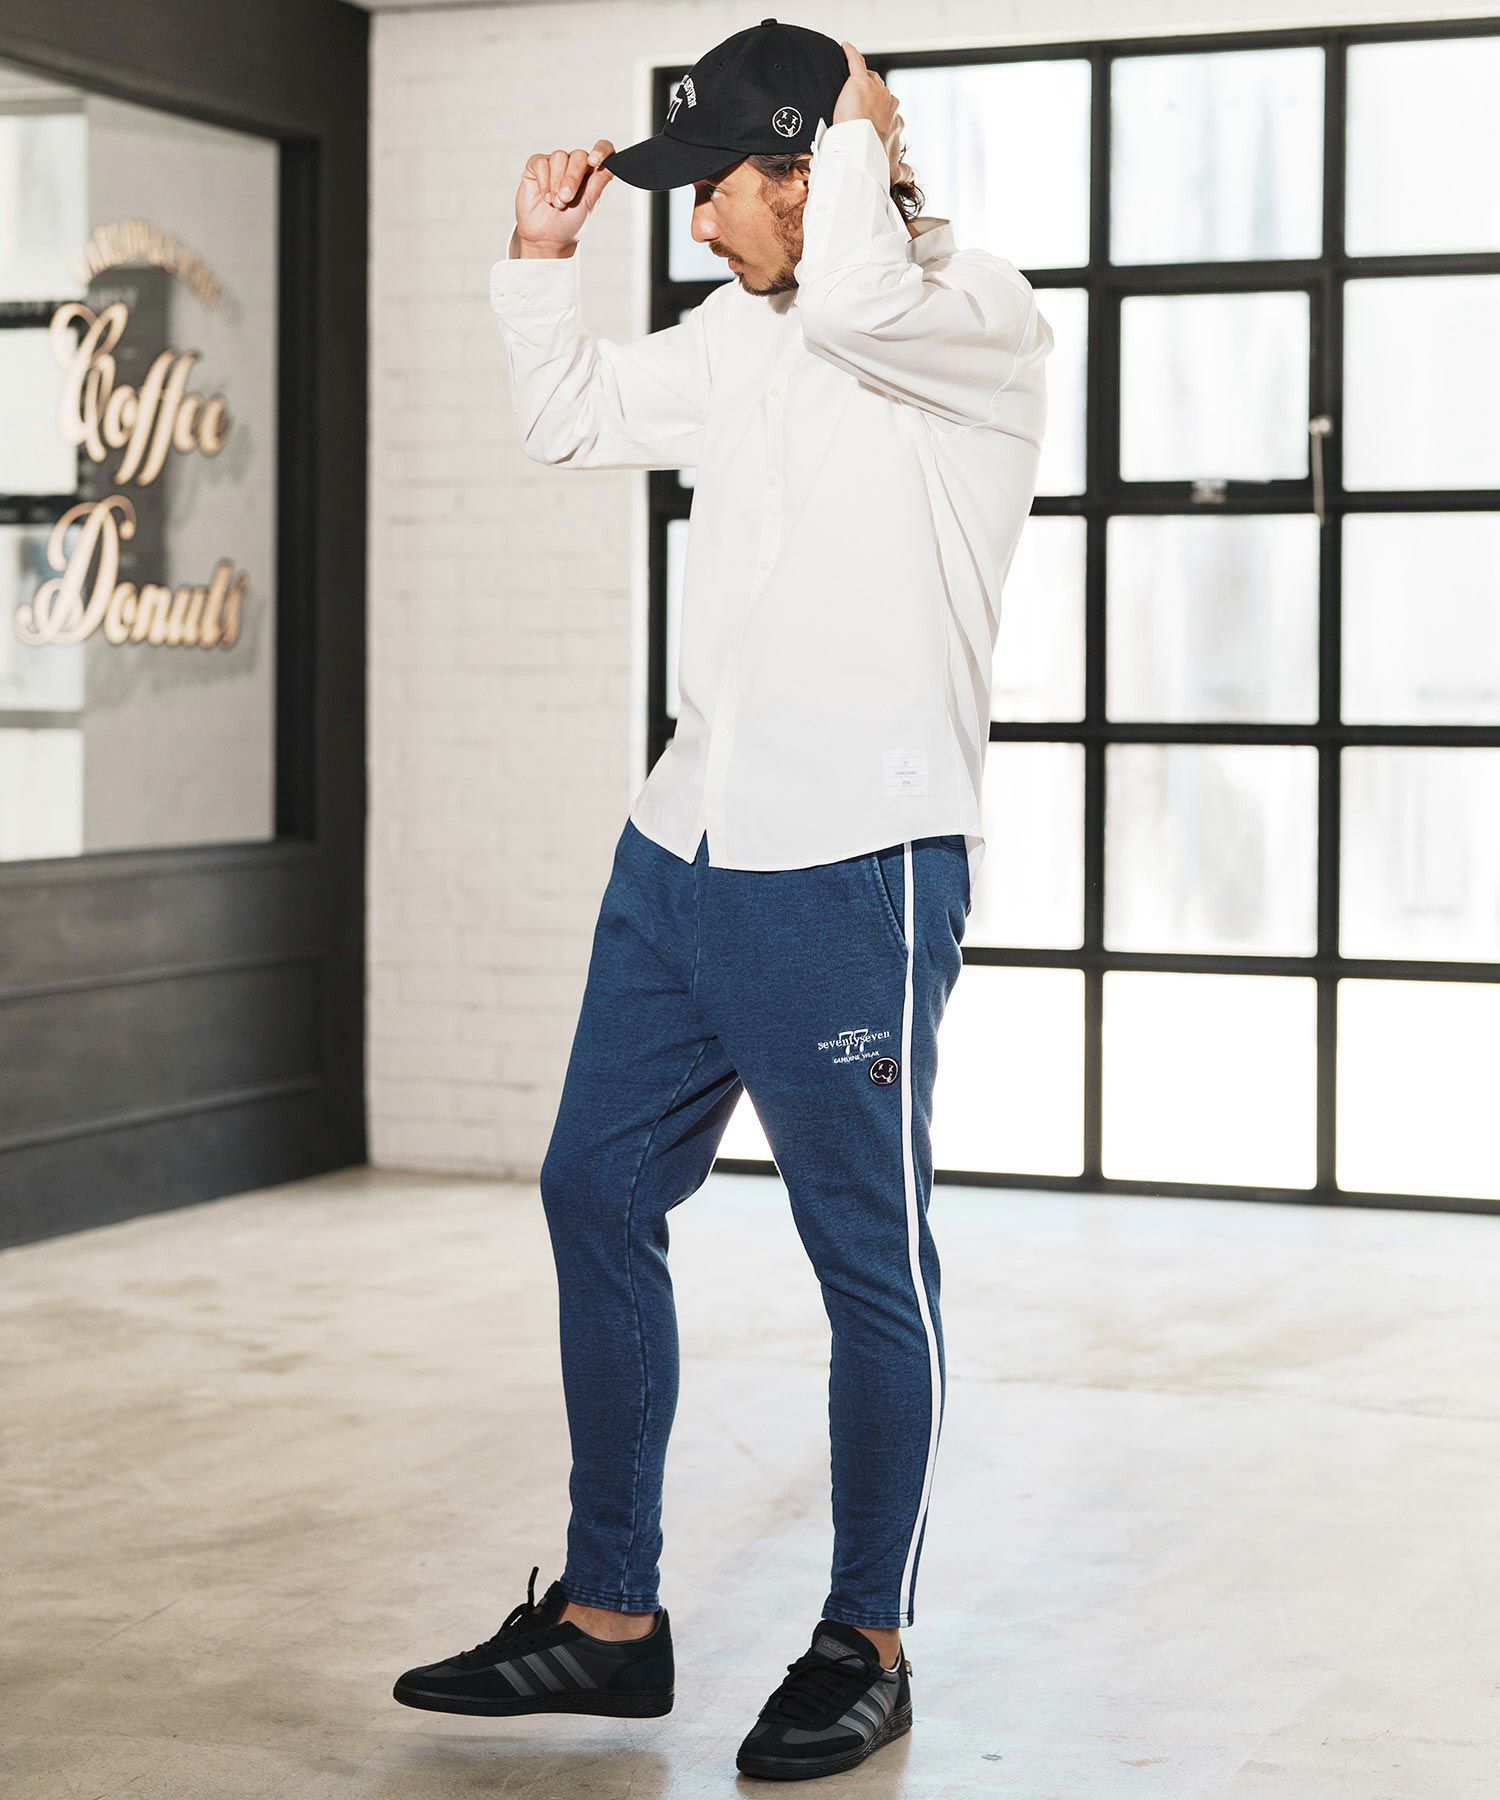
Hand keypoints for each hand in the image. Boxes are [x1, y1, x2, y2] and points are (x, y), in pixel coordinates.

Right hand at [513, 140, 615, 255]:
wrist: (546, 238)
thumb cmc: (569, 224)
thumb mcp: (588, 205)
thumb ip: (598, 183)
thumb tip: (612, 166)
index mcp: (591, 173)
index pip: (602, 150)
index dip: (601, 150)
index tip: (595, 162)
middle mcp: (574, 165)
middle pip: (579, 156)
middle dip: (572, 178)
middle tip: (566, 200)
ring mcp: (555, 165)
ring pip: (559, 157)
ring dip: (556, 182)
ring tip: (556, 202)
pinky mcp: (537, 167)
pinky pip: (541, 163)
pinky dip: (544, 181)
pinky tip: (545, 196)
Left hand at [830, 42, 906, 184]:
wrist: (860, 152)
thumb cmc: (875, 162)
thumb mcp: (892, 171)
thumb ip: (904, 172)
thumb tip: (911, 175)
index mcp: (897, 121)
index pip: (890, 113)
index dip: (879, 118)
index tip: (869, 126)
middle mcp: (891, 103)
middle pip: (880, 95)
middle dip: (870, 101)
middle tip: (855, 112)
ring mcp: (876, 91)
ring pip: (870, 81)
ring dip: (861, 85)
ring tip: (847, 94)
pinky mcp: (860, 82)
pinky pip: (855, 63)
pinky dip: (850, 54)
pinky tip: (844, 48)